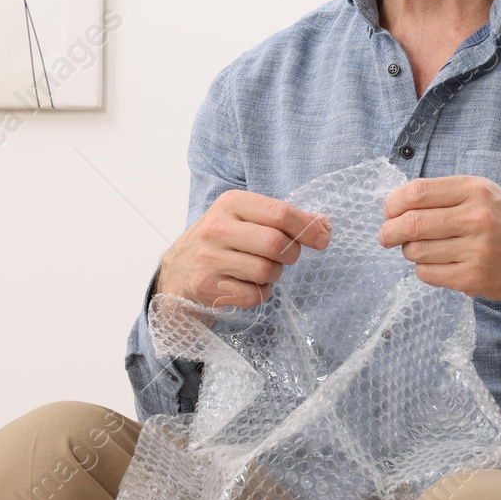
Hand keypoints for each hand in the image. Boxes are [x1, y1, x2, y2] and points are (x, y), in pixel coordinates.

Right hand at [155, 190, 330, 310]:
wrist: (176, 274)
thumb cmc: (219, 243)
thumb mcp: (245, 220)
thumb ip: (282, 219)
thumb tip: (324, 225)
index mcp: (230, 203)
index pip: (280, 212)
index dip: (308, 228)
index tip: (322, 239)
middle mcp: (217, 228)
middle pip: (277, 244)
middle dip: (291, 254)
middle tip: (285, 257)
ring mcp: (209, 258)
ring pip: (267, 271)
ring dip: (274, 275)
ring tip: (260, 270)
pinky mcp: (207, 286)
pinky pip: (255, 295)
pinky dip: (260, 293)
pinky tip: (247, 285)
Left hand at [376, 175, 500, 351]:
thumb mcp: (484, 194)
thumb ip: (446, 194)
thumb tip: (395, 204)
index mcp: (476, 190)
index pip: (417, 192)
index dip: (393, 204)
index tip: (389, 212)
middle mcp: (477, 217)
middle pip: (412, 224)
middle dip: (389, 231)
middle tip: (385, 237)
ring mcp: (476, 249)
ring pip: (416, 251)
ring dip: (409, 252)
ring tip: (419, 250)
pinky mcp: (474, 277)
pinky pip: (427, 274)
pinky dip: (422, 270)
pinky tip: (435, 265)